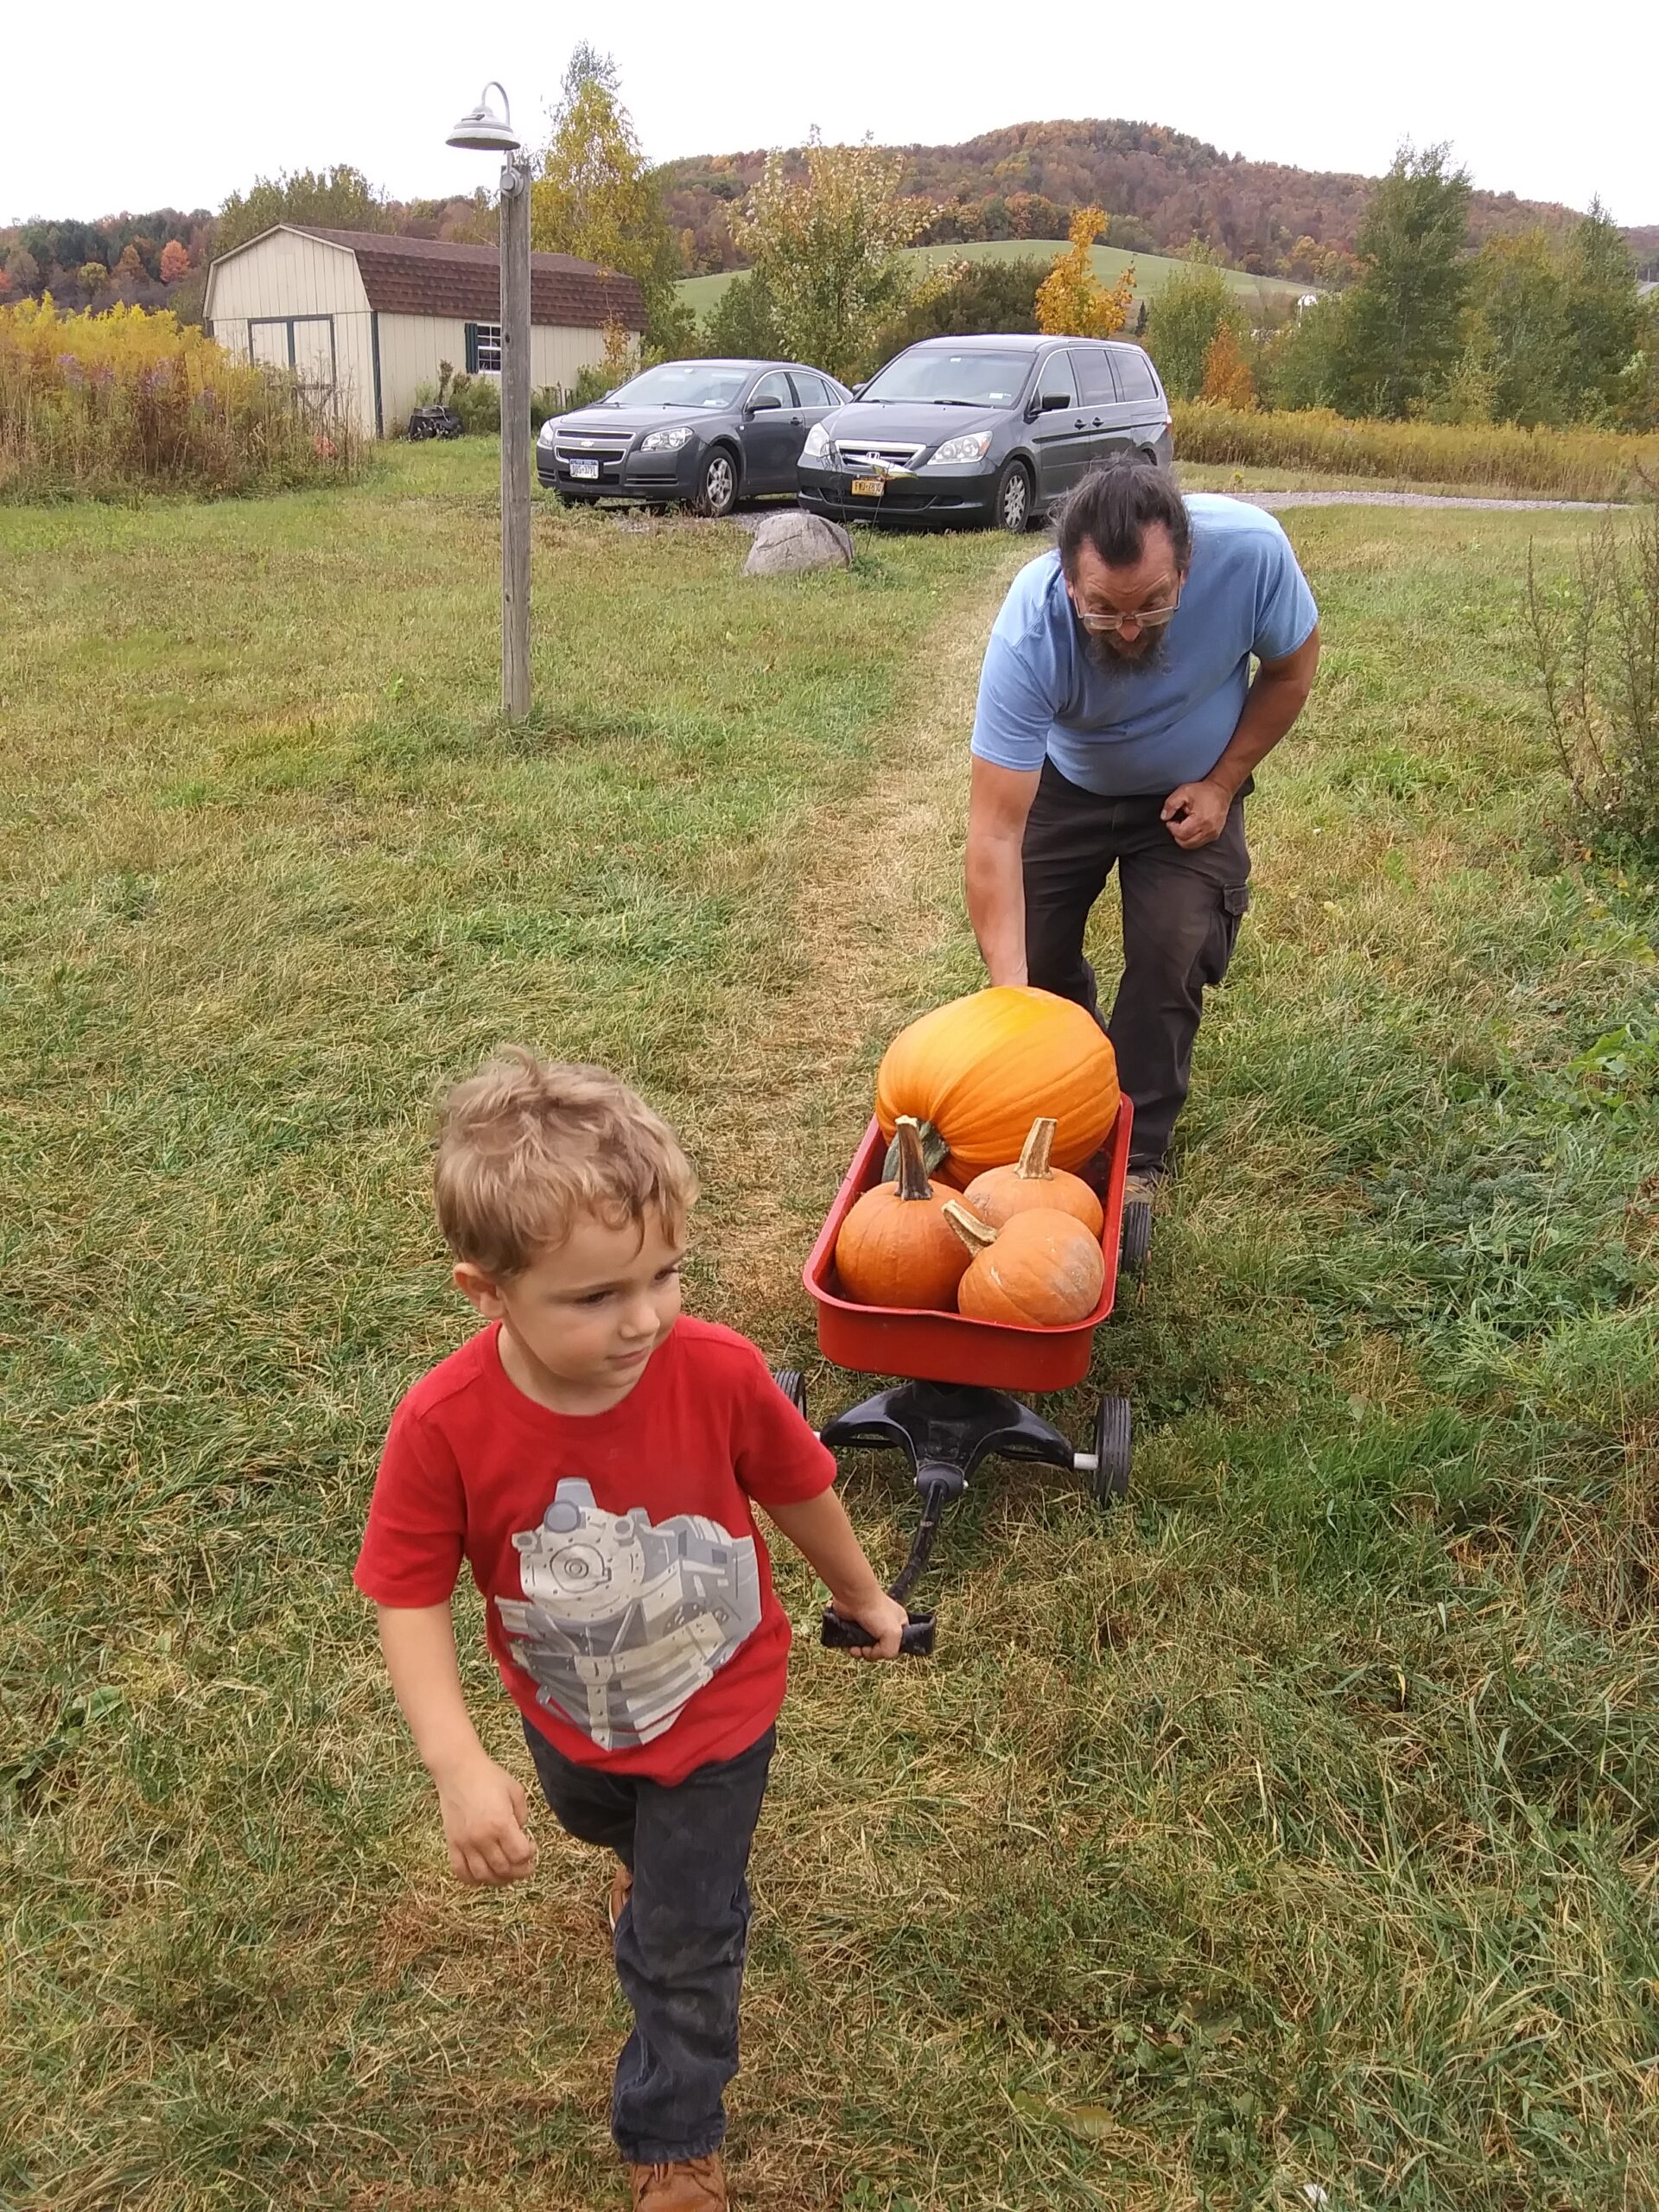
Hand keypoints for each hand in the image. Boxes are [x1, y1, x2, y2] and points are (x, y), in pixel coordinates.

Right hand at [434, 1754, 537, 1885]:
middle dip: (519, 1871)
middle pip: (504, 1869)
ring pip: (484, 1876)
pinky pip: (461, 1872)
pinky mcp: (452, 1843)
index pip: (520, 1855)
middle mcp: (482, 1837)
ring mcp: (465, 1843)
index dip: (530, 1855)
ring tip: (507, 1872)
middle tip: (524, 1865)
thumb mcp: (515, 1791)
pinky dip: (473, 1879)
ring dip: (499, 1879)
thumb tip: (520, 1834)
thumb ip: (521, 1815)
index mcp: (501, 1823)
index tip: (531, 1847)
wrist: (458, 1770)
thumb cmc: (489, 1776)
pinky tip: (484, 1874)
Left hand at [829, 1589, 910, 1660]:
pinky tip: (850, 1645)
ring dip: (860, 1652)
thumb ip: (890, 1651)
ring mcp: (869, 1626)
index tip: (881, 1649)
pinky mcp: (855, 1627)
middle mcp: (885, 1626)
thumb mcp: (894, 1634)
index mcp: (899, 1625)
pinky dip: (851, 1647)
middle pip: (880, 1650)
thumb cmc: (875, 1609)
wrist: (853, 1598)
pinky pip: (854, 1644)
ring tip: (855, 1648)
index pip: (896, 1647)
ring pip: (866, 1648)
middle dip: (871, 1653)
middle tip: (866, 1649)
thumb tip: (874, 1655)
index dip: (887, 1651)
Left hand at [1161, 777, 1230, 849]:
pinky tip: (1191, 827)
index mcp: (1200, 820)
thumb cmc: (1203, 791)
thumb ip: (1171, 804)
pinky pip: (1198, 843)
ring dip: (1184, 837)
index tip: (1171, 821)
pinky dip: (1191, 838)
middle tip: (1176, 823)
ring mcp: (1212, 834)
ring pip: (1191, 845)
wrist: (1221, 791)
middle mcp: (1208, 830)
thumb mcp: (1183, 792)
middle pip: (1185, 842)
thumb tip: (1164, 817)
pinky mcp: (1214, 835)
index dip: (1172, 828)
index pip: (1180, 833)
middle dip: (1177, 834)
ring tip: (1184, 825)